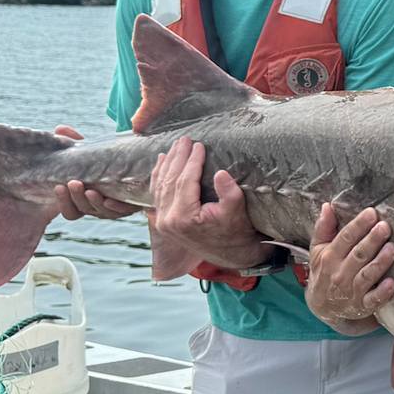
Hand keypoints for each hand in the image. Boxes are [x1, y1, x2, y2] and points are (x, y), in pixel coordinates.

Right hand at [51, 126, 138, 219]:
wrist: (138, 162)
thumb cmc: (107, 159)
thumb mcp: (90, 152)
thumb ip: (74, 142)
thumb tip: (60, 129)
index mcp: (85, 200)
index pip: (70, 211)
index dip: (62, 202)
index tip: (58, 186)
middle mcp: (99, 207)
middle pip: (83, 210)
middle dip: (76, 198)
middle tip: (74, 183)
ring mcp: (115, 208)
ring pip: (102, 212)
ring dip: (95, 203)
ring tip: (90, 191)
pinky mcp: (134, 205)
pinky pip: (124, 211)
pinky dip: (116, 207)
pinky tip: (110, 200)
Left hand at [149, 136, 268, 270]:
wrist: (230, 254)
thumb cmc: (236, 232)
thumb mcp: (237, 212)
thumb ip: (230, 194)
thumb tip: (221, 173)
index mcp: (183, 218)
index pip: (185, 181)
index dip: (192, 161)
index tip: (199, 145)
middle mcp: (167, 220)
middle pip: (169, 181)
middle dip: (177, 157)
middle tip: (185, 139)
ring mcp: (162, 221)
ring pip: (160, 185)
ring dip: (167, 163)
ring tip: (175, 146)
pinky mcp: (163, 221)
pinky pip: (157, 193)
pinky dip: (158, 175)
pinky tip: (161, 161)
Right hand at [305, 204, 393, 332]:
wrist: (321, 306)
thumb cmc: (324, 271)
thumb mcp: (318, 250)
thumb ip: (324, 228)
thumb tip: (328, 206)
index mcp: (329, 257)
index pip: (345, 238)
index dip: (358, 225)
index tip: (371, 213)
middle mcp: (339, 274)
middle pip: (358, 255)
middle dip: (372, 240)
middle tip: (385, 227)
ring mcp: (351, 291)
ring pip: (366, 275)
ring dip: (379, 263)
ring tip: (392, 249)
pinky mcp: (363, 305)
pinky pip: (373, 300)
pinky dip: (382, 293)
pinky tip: (392, 283)